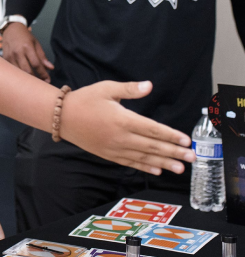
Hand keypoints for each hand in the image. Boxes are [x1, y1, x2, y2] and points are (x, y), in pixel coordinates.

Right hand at [2, 22, 53, 81]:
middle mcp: (18, 52)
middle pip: (27, 70)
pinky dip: (19, 75)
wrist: (10, 29)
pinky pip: (13, 70)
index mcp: (27, 47)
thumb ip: (42, 56)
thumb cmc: (24, 36)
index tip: (48, 80)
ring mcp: (10, 56)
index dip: (43, 74)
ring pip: (19, 72)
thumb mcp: (36, 43)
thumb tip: (51, 68)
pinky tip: (24, 77)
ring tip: (34, 82)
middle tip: (42, 83)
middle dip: (35, 79)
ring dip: (27, 79)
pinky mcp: (5, 59)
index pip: (36, 64)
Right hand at [61, 80, 194, 175]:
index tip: (186, 140)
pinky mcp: (108, 155)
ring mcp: (115, 148)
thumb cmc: (85, 99)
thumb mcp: (106, 88)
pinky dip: (145, 167)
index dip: (171, 136)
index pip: (153, 129)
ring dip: (164, 163)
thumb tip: (149, 86)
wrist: (62, 117)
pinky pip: (130, 163)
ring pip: (144, 157)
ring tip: (180, 169)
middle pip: (153, 146)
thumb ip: (130, 89)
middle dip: (174, 152)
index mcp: (123, 119)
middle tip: (192, 158)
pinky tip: (157, 170)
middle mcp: (121, 137)